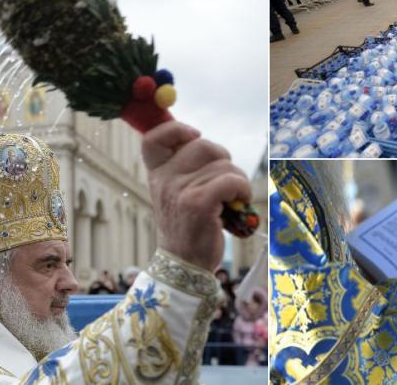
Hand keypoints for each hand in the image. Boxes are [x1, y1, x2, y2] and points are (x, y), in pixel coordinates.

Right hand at [142, 121, 251, 271]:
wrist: (185, 265)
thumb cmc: (189, 227)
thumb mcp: (177, 194)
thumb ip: (185, 170)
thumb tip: (204, 143)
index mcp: (157, 175)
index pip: (153, 138)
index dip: (176, 129)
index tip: (194, 135)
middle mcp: (165, 180)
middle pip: (204, 146)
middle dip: (223, 160)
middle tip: (226, 182)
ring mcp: (180, 190)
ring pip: (224, 166)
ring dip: (238, 182)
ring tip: (232, 200)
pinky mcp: (199, 203)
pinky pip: (231, 181)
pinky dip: (243, 190)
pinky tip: (240, 203)